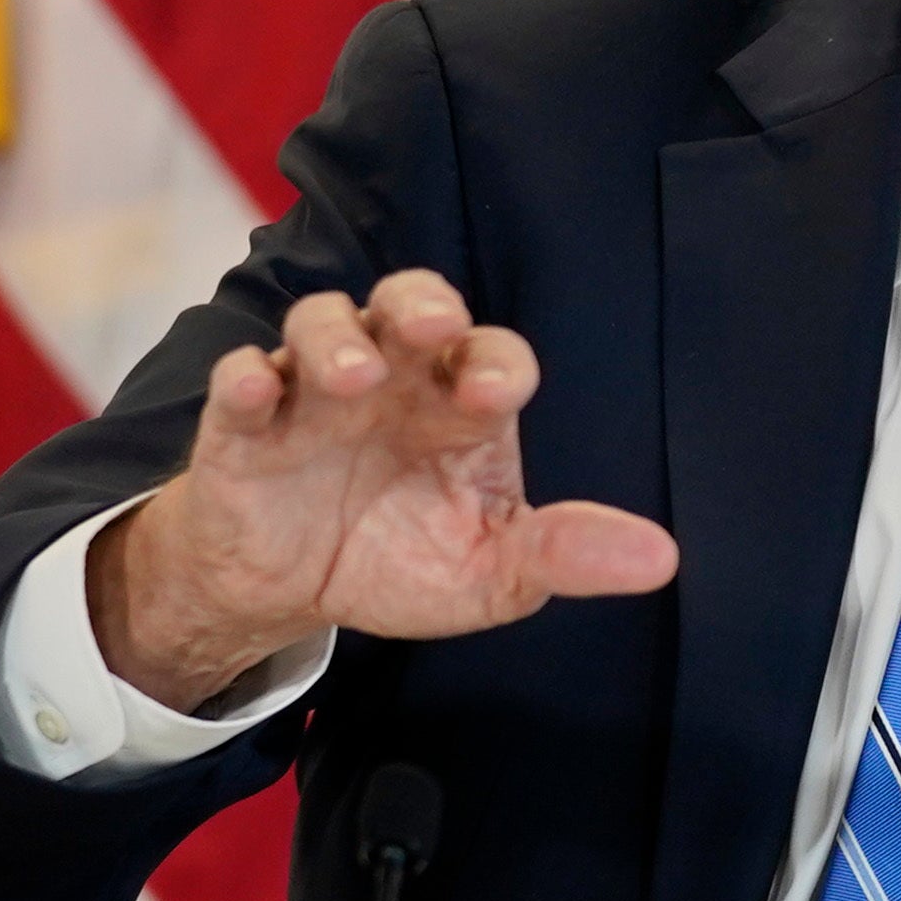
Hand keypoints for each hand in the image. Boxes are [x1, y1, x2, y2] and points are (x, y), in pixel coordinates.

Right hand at [83, 276, 675, 710]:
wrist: (294, 594)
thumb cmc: (403, 560)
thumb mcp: (493, 573)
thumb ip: (564, 557)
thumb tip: (662, 560)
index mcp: (460, 405)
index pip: (491, 356)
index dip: (496, 365)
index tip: (493, 395)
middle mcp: (393, 380)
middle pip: (409, 305)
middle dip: (422, 306)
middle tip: (432, 327)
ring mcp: (313, 393)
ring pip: (322, 323)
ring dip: (336, 338)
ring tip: (353, 377)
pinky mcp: (243, 425)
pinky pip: (238, 380)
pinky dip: (243, 376)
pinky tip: (254, 386)